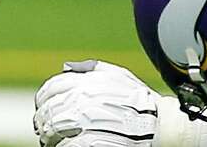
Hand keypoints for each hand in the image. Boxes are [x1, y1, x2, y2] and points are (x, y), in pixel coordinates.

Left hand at [33, 61, 160, 146]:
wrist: (164, 126)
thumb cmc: (143, 102)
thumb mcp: (120, 76)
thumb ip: (92, 69)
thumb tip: (65, 67)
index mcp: (88, 81)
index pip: (52, 87)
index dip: (43, 99)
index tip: (42, 108)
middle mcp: (85, 98)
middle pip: (50, 109)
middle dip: (43, 121)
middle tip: (45, 131)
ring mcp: (88, 120)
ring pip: (54, 128)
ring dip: (50, 136)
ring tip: (52, 141)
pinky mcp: (93, 141)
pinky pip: (68, 145)